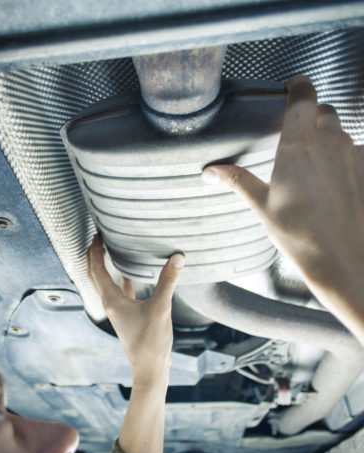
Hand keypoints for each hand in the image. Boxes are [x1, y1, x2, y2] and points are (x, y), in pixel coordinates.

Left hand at [86, 235, 184, 386]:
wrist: (150, 369)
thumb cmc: (151, 342)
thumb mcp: (160, 308)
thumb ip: (168, 281)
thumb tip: (177, 257)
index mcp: (112, 300)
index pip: (97, 269)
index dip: (95, 250)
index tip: (97, 234)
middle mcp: (111, 304)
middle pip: (96, 274)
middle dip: (94, 255)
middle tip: (98, 237)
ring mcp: (119, 310)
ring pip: (107, 283)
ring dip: (104, 266)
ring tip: (109, 250)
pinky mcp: (128, 315)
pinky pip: (121, 292)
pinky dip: (122, 279)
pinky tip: (130, 273)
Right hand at [202, 74, 363, 342]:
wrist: (342, 259)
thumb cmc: (299, 234)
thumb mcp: (262, 206)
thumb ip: (237, 181)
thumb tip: (211, 171)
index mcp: (298, 147)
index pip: (304, 97)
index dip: (298, 85)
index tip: (291, 85)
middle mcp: (329, 144)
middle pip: (323, 111)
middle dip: (309, 112)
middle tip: (294, 128)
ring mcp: (352, 156)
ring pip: (339, 130)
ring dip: (326, 135)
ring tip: (310, 159)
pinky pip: (353, 150)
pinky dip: (341, 155)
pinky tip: (329, 179)